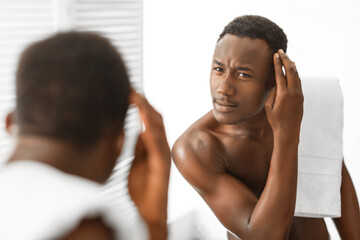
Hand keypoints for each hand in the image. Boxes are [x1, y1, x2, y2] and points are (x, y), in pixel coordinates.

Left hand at [127, 89, 170, 239]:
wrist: (148, 213)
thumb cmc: (142, 189)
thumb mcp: (136, 162)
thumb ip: (137, 146)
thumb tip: (131, 130)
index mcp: (154, 145)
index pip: (148, 118)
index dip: (139, 103)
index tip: (126, 90)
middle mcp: (160, 147)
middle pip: (155, 117)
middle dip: (142, 101)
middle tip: (129, 87)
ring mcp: (163, 155)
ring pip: (158, 126)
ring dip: (145, 109)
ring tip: (134, 96)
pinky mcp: (162, 165)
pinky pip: (157, 143)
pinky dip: (149, 128)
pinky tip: (141, 117)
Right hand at [265, 49, 303, 141]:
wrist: (289, 130)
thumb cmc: (275, 120)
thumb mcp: (268, 106)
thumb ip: (272, 93)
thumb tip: (275, 82)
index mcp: (283, 94)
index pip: (280, 74)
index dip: (277, 63)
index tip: (275, 55)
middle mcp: (293, 92)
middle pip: (290, 70)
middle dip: (285, 59)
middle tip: (281, 52)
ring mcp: (299, 94)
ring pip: (296, 74)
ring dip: (291, 65)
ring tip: (287, 58)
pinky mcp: (301, 96)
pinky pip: (298, 81)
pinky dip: (295, 73)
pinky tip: (293, 69)